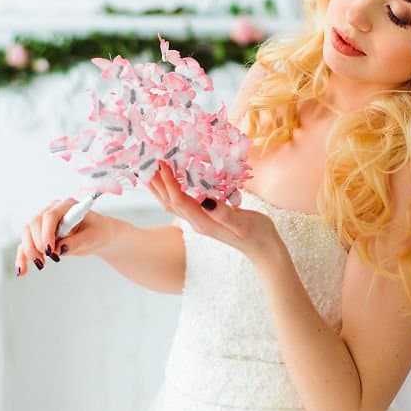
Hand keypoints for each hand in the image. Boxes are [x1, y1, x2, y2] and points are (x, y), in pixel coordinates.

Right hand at [16, 197, 116, 275]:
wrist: (97, 234)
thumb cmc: (97, 231)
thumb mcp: (92, 237)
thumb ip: (76, 242)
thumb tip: (59, 249)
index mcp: (67, 205)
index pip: (50, 215)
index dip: (47, 232)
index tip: (50, 250)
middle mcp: (52, 210)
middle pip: (35, 222)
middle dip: (37, 243)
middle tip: (48, 258)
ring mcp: (44, 221)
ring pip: (27, 232)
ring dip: (29, 250)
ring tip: (41, 264)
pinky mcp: (39, 234)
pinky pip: (26, 244)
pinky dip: (22, 257)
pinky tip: (22, 271)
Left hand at [146, 162, 281, 265]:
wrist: (264, 249)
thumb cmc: (257, 234)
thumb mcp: (243, 223)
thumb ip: (224, 213)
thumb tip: (205, 200)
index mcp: (203, 222)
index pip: (178, 200)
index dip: (168, 181)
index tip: (162, 162)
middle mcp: (197, 222)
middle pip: (168, 202)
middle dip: (157, 183)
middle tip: (147, 162)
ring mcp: (200, 221)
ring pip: (172, 203)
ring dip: (161, 186)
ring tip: (152, 169)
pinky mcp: (205, 218)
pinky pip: (183, 202)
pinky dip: (173, 189)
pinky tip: (174, 180)